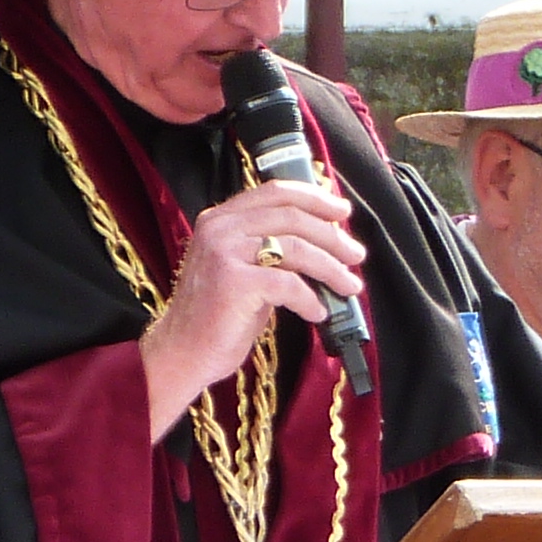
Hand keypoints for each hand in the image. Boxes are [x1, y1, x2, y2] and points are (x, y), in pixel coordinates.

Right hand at [141, 178, 363, 437]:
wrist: (184, 349)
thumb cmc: (221, 311)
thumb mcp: (245, 267)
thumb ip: (273, 246)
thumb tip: (329, 237)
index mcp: (221, 218)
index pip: (276, 193)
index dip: (315, 198)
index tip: (343, 210)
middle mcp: (219, 228)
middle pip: (293, 217)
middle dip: (333, 236)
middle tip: (357, 255)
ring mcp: (224, 253)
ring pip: (296, 248)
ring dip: (332, 268)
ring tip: (351, 286)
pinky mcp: (234, 282)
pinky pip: (289, 283)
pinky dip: (311, 299)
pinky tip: (318, 312)